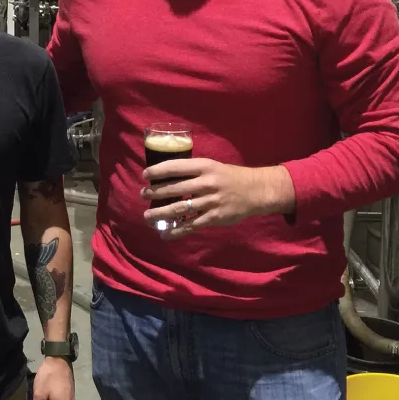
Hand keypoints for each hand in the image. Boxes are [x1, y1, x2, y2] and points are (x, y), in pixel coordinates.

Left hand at [141, 159, 295, 238]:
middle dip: (155, 192)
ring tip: (147, 216)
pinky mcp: (214, 218)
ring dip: (161, 213)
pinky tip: (165, 233)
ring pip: (180, 208)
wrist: (256, 191)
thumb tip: (166, 176)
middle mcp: (206, 183)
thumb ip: (193, 171)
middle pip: (175, 188)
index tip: (145, 175)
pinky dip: (177, 230)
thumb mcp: (212, 166)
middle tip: (142, 194)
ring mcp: (210, 201)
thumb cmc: (230, 177)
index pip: (176, 166)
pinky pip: (191, 225)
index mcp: (204, 166)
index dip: (158, 171)